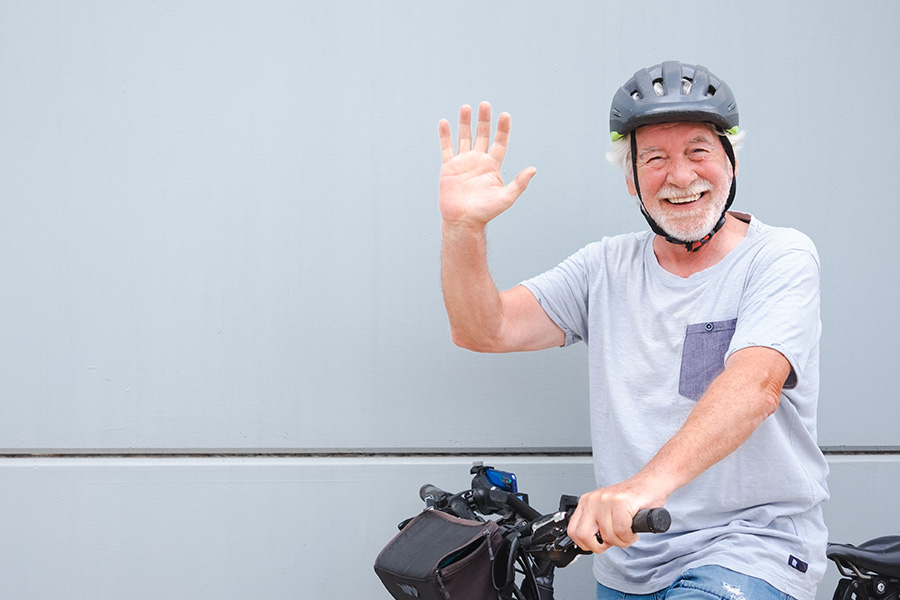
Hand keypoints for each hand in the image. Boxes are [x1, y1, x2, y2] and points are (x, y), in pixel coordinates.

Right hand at [438, 102, 536, 229]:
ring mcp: (463, 163)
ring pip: (465, 138)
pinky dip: (445, 136)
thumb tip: (533, 170)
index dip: (502, 129)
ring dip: (465, 123)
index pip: (499, 142)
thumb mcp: (506, 198)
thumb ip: (519, 184)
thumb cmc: (485, 213)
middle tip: (485, 104)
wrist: (463, 222)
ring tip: (466, 107)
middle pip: (483, 135)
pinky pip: (446, 148)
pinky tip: (444, 123)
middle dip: (484, 120)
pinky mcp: (449, 168)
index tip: (505, 115)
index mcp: (492, 166)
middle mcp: (478, 161)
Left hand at [566, 479, 667, 553]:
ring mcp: (606, 500)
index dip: (586, 544)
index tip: (599, 544)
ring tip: (628, 533)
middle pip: (584, 535)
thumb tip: (591, 544)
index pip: (573, 531)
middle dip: (600, 546)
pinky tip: (633, 531)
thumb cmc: (631, 501)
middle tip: (613, 541)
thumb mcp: (606, 512)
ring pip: (607, 536)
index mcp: (586, 503)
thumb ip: (596, 525)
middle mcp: (593, 500)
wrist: (651, 484)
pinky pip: (622, 531)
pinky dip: (630, 537)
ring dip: (622, 541)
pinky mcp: (621, 501)